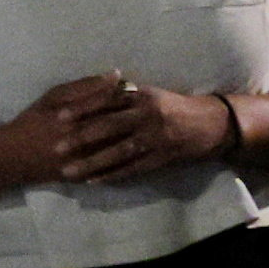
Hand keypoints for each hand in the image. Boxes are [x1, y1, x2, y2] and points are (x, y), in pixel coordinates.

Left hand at [48, 72, 238, 184]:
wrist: (212, 124)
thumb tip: (100, 86)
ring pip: (118, 152)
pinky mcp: (162, 158)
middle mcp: (147, 116)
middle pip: (108, 127)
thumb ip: (126, 94)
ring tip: (70, 172)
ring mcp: (155, 139)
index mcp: (142, 96)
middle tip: (56, 148)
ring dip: (92, 163)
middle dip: (81, 138)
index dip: (82, 109)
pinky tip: (95, 181)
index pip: (106, 101)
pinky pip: (133, 168)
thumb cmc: (176, 106)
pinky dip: (113, 175)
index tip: (59, 116)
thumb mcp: (152, 94)